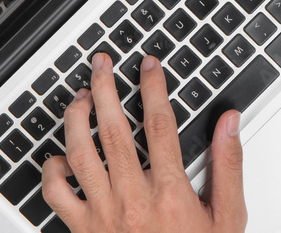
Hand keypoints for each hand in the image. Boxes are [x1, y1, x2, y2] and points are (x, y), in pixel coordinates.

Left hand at [42, 53, 246, 232]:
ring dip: (76, 119)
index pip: (158, 124)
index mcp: (170, 192)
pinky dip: (51, 170)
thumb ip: (229, 166)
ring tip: (81, 98)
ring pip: (79, 154)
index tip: (148, 65)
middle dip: (105, 89)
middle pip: (112, 130)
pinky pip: (56, 196)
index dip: (152, 87)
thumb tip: (229, 124)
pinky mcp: (82, 232)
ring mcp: (102, 215)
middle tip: (101, 64)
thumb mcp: (228, 218)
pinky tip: (58, 155)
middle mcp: (131, 198)